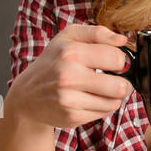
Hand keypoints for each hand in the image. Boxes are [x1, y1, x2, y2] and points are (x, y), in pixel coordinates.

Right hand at [8, 22, 132, 129]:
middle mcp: (69, 77)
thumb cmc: (52, 61)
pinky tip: (92, 98)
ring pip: (114, 102)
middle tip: (115, 78)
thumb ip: (98, 33)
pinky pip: (104, 113)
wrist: (27, 95)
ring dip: (114, 96)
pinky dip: (103, 106)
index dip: (121, 60)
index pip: (117, 58)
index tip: (114, 62)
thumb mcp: (69, 37)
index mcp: (71, 52)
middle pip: (119, 86)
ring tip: (102, 88)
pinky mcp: (72, 117)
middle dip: (123, 82)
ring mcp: (70, 99)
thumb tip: (123, 41)